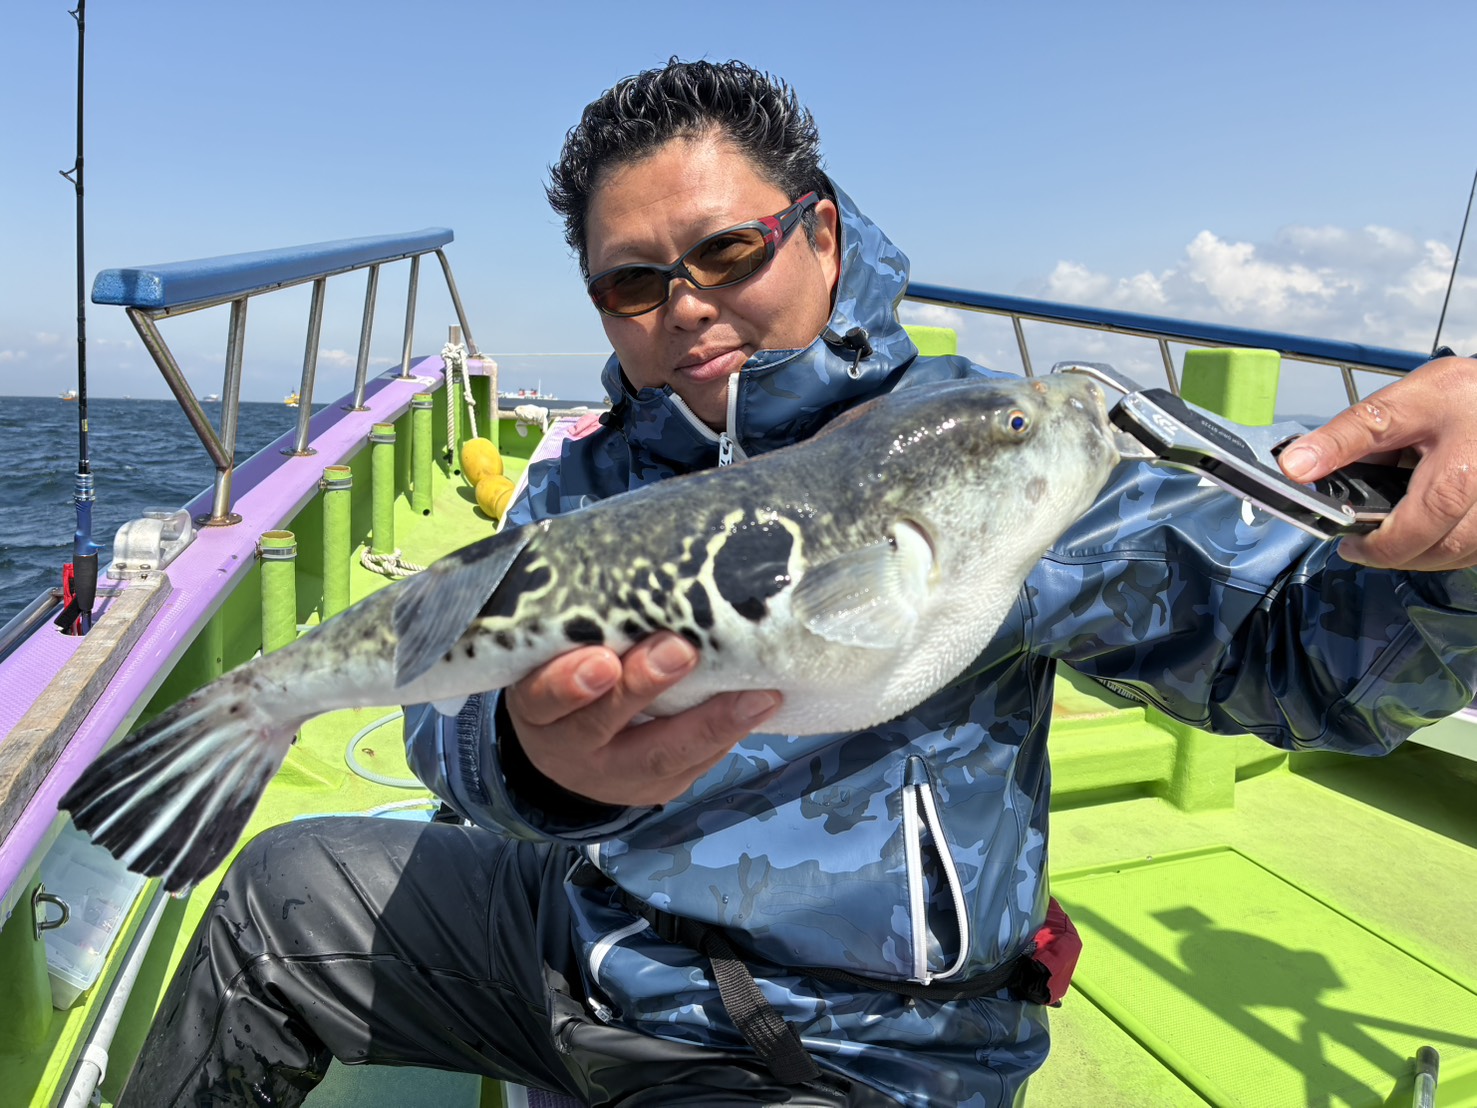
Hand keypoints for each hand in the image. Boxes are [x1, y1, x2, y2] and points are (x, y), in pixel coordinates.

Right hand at [504, 632, 781, 805]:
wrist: (572, 748)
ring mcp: (614, 777)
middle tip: (682, 650)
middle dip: (645, 688)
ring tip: (755, 695)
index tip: (601, 659)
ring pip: (659, 758)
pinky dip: (726, 734)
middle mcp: (568, 750)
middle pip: (603, 727)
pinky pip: (692, 766)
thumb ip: (584, 625)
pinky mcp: (657, 789)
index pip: (541, 699)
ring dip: (710, 724)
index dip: (569, 684)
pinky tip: (759, 706)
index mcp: (534, 709)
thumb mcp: (556, 652)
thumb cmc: (568, 671)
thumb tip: (643, 564)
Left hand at [1278, 356, 1476, 569]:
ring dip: (1424, 551)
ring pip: (1460, 555)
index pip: (1408, 538)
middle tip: (1367, 542)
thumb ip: (1344, 438)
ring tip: (1397, 530)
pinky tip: (1429, 523)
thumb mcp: (1398, 405)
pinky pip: (1475, 544)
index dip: (1371, 550)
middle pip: (1438, 554)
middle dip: (1397, 554)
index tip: (1349, 545)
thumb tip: (1295, 467)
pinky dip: (1447, 540)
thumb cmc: (1460, 393)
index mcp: (1455, 478)